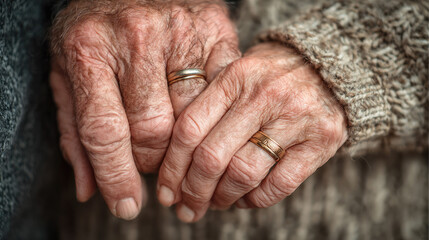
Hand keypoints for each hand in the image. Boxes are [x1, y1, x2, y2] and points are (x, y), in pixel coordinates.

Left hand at [49, 0, 239, 219]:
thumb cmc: (94, 31)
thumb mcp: (67, 74)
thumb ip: (75, 132)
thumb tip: (91, 191)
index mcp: (89, 48)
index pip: (105, 131)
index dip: (117, 177)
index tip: (126, 205)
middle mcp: (138, 36)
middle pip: (154, 130)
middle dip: (150, 159)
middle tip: (147, 158)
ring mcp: (183, 30)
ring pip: (192, 116)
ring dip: (181, 142)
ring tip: (171, 140)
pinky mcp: (216, 30)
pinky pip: (220, 92)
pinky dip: (210, 113)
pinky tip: (196, 113)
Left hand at [157, 42, 347, 221]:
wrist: (326, 67)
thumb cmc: (269, 78)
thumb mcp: (236, 77)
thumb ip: (207, 109)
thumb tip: (173, 164)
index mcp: (235, 78)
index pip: (189, 129)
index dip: (171, 167)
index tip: (165, 190)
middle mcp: (263, 96)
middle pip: (212, 157)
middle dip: (193, 191)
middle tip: (186, 208)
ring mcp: (294, 119)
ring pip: (243, 173)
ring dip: (223, 198)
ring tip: (215, 203)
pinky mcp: (319, 142)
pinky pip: (279, 185)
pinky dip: (255, 200)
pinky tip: (245, 199)